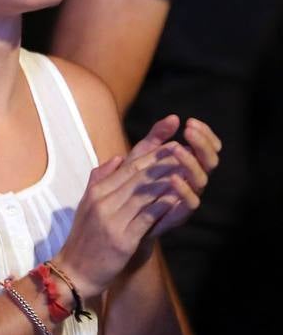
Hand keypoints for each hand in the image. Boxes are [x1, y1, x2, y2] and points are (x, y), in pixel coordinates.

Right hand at [53, 116, 208, 297]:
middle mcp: (103, 202)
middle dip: (163, 162)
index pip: (127, 167)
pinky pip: (147, 217)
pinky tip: (179, 197)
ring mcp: (112, 220)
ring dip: (168, 180)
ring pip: (145, 193)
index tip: (170, 143)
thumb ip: (99, 180)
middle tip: (185, 150)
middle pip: (138, 176)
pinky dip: (164, 206)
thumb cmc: (83, 240)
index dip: (151, 154)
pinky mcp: (123, 238)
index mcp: (96, 192)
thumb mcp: (86, 205)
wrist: (73, 272)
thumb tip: (116, 158)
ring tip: (188, 170)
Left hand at [139, 118, 219, 241]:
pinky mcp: (179, 214)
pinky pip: (190, 203)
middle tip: (189, 130)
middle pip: (210, 160)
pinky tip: (173, 178)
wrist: (122, 217)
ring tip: (177, 148)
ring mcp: (188, 197)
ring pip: (202, 179)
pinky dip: (184, 190)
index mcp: (189, 165)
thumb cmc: (134, 182)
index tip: (191, 122)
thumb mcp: (142, 155)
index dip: (204, 134)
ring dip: (191, 162)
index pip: (207, 147)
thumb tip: (174, 117)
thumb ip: (156, 137)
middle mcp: (193, 180)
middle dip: (202, 144)